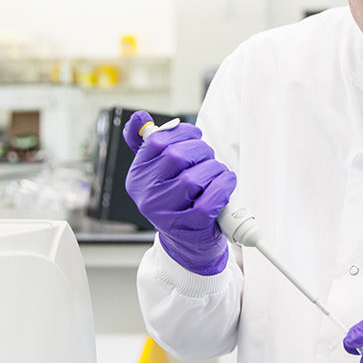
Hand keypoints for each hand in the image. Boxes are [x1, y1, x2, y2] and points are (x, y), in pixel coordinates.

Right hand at [123, 111, 235, 275]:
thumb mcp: (159, 173)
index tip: (195, 138)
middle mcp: (146, 195)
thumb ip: (149, 144)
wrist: (188, 244)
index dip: (183, 133)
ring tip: (217, 177)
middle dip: (202, 152)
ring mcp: (165, 214)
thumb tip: (140, 117)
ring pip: (194, 178)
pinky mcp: (188, 228)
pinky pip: (209, 201)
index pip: (156, 141)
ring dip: (215, 171)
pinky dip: (223, 189)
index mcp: (138, 176)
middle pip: (177, 156)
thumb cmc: (179, 202)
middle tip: (208, 161)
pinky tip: (225, 187)